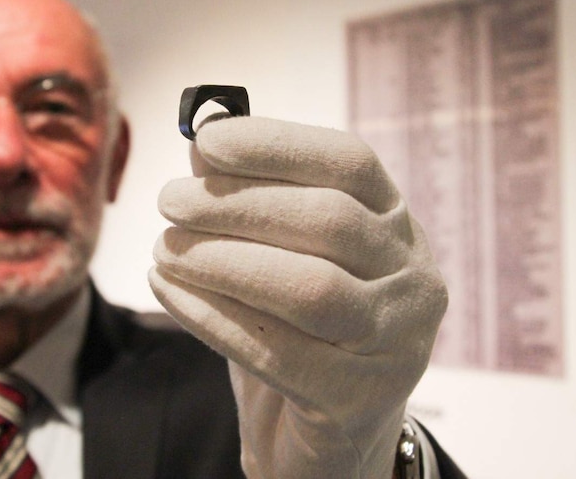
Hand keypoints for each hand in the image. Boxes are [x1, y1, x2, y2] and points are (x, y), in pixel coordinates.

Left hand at [149, 116, 447, 478]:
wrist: (326, 432)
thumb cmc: (299, 327)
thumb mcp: (284, 254)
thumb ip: (251, 197)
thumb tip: (202, 145)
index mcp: (397, 226)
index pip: (351, 164)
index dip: (277, 145)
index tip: (207, 142)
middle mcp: (411, 278)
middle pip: (328, 221)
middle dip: (237, 204)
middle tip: (170, 202)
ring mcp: (395, 343)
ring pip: (307, 288)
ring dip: (220, 260)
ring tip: (163, 250)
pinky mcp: (357, 400)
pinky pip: (276, 352)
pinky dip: (211, 315)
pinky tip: (168, 291)